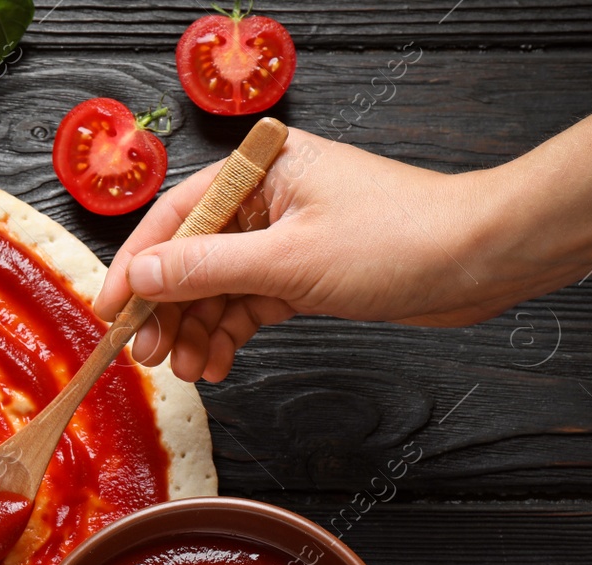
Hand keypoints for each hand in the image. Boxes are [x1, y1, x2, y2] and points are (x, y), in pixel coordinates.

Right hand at [94, 130, 513, 383]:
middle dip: (168, 310)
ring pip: (217, 287)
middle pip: (191, 255)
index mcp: (260, 168)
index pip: (176, 216)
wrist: (480, 260)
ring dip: (198, 331)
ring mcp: (286, 236)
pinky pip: (248, 304)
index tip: (111, 311)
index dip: (137, 266)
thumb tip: (139, 278)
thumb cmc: (401, 238)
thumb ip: (205, 269)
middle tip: (149, 355)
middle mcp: (268, 198)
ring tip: (190, 369)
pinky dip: (230, 335)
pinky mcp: (305, 272)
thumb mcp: (288, 259)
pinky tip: (220, 363)